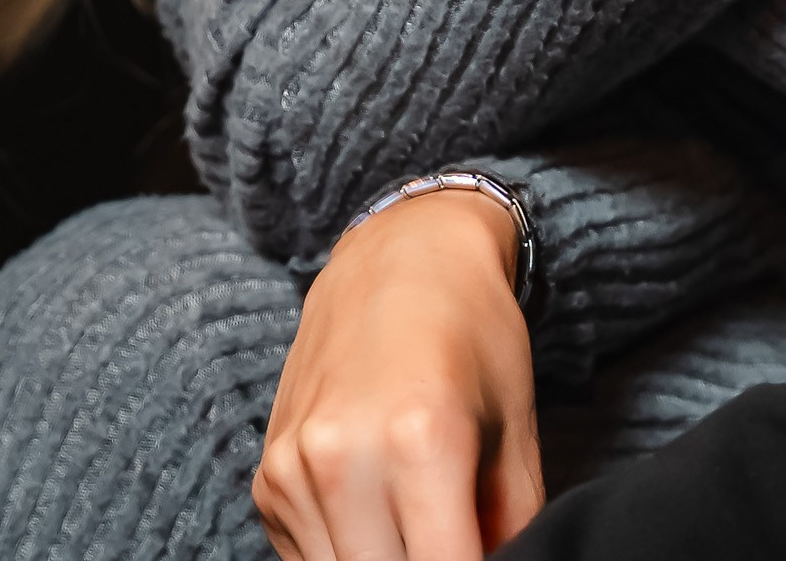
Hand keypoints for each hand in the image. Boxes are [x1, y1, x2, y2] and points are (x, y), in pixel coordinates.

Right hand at [254, 192, 544, 560]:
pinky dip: (347, 555)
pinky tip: (376, 506)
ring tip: (417, 519)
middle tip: (451, 534)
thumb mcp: (518, 437)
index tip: (481, 552)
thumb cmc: (474, 337)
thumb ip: (510, 535)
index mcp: (420, 442)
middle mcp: (341, 456)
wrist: (401, 255)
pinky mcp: (266, 481)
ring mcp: (293, 469)